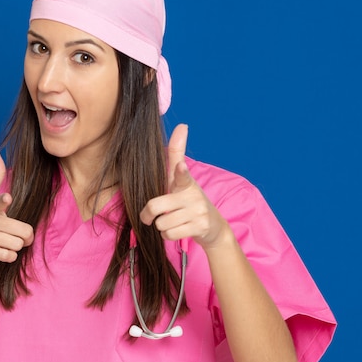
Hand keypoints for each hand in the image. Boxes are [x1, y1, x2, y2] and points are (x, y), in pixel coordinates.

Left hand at [140, 124, 229, 247]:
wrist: (213, 227)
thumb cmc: (189, 200)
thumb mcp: (182, 179)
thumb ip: (177, 154)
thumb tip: (182, 125)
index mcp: (185, 181)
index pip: (182, 174)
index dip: (180, 171)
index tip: (181, 167)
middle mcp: (193, 195)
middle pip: (155, 206)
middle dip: (148, 215)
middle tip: (150, 216)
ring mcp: (198, 212)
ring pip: (161, 224)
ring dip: (161, 226)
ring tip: (172, 221)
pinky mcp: (200, 227)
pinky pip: (169, 235)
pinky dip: (167, 235)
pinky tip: (177, 230)